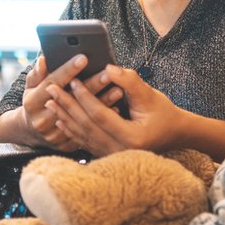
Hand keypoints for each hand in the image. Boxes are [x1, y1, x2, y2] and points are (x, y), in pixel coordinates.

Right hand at [21, 56, 126, 150]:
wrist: (31, 131)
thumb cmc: (35, 102)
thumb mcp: (31, 86)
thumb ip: (37, 73)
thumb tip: (43, 60)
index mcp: (33, 102)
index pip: (53, 82)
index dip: (68, 70)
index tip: (83, 58)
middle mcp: (42, 119)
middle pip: (71, 100)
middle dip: (92, 86)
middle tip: (107, 74)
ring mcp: (54, 134)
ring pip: (83, 117)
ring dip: (102, 103)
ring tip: (118, 90)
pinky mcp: (65, 144)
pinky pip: (88, 131)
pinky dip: (103, 121)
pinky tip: (116, 109)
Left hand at [45, 65, 183, 155]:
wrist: (174, 133)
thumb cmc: (163, 113)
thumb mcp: (150, 95)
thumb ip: (129, 81)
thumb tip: (108, 68)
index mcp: (131, 137)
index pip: (99, 115)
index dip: (84, 97)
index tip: (72, 81)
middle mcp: (120, 150)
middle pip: (86, 126)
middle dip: (67, 105)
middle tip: (51, 88)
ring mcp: (113, 156)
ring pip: (82, 136)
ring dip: (65, 117)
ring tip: (50, 102)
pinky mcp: (109, 155)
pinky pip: (85, 142)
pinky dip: (71, 130)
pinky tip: (60, 120)